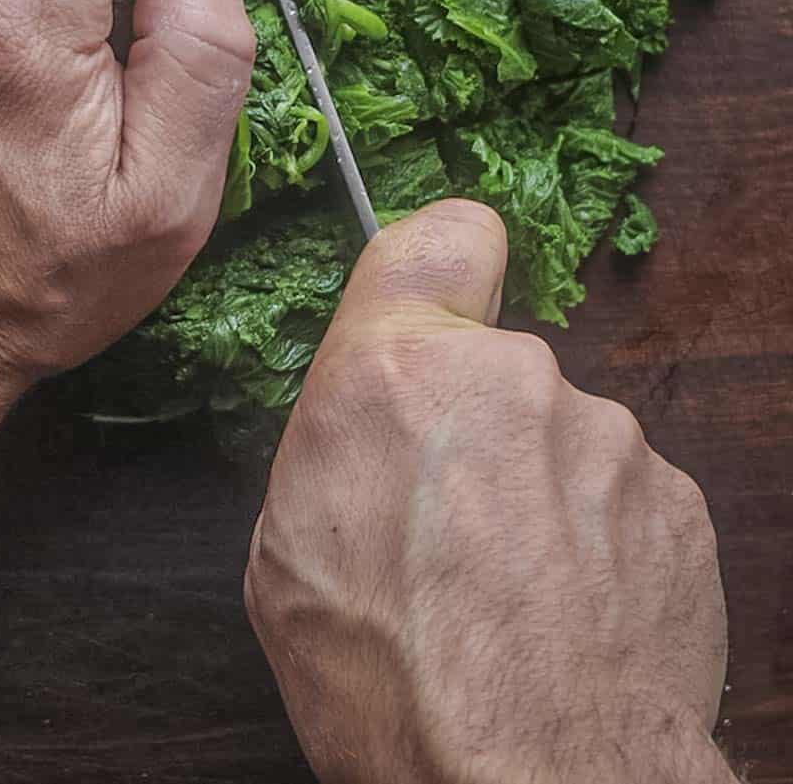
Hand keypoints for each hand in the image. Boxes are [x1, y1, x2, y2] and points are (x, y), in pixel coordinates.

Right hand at [245, 200, 730, 783]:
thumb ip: (338, 439)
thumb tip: (367, 423)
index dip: (442, 263)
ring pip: (561, 435)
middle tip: (449, 526)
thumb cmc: (392, 682)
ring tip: (515, 593)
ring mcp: (606, 436)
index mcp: (396, 372)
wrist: (531, 783)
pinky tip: (571, 615)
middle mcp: (512, 378)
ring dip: (539, 491)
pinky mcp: (678, 499)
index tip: (442, 312)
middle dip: (475, 427)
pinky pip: (621, 495)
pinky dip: (599, 541)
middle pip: (495, 365)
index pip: (442, 234)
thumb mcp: (286, 549)